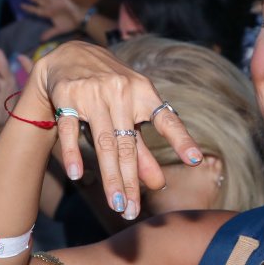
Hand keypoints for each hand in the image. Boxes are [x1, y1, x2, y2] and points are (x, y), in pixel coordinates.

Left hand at [21, 0, 83, 36]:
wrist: (80, 21)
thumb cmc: (69, 24)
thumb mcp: (59, 30)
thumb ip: (50, 33)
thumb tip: (41, 39)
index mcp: (49, 14)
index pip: (37, 10)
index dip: (29, 8)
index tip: (21, 5)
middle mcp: (51, 7)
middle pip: (39, 1)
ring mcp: (56, 2)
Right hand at [31, 41, 202, 218]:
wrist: (70, 54)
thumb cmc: (109, 88)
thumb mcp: (130, 111)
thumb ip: (142, 148)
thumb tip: (157, 184)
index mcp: (143, 93)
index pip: (166, 120)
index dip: (181, 140)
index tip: (195, 160)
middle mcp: (121, 92)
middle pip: (128, 144)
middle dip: (131, 181)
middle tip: (133, 210)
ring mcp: (93, 94)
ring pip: (103, 142)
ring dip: (110, 176)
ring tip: (117, 204)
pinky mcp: (67, 96)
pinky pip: (70, 129)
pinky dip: (74, 153)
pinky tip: (78, 175)